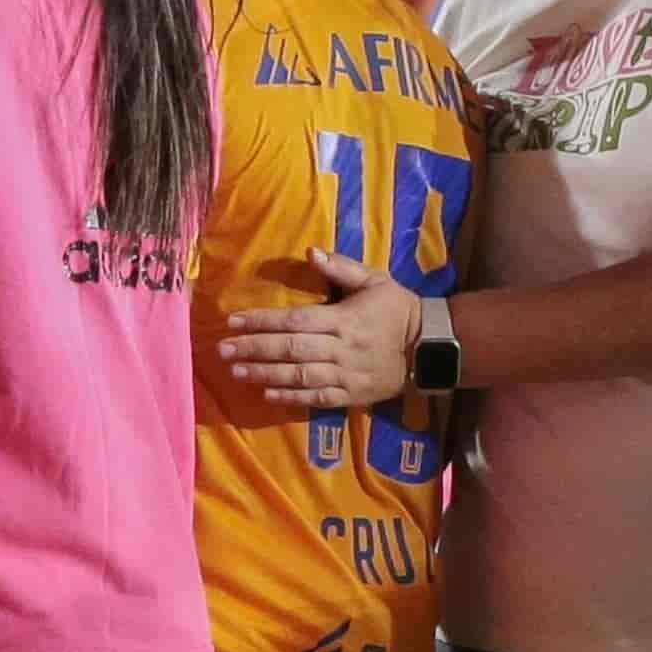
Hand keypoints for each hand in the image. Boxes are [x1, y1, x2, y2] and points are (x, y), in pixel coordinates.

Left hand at [218, 252, 421, 409]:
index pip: (295, 320)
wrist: (429, 348)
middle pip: (291, 349)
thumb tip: (311, 253)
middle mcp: (341, 348)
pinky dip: (292, 397)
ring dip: (265, 375)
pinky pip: (317, 398)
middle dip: (254, 349)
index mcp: (344, 319)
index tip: (233, 321)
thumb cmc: (397, 310)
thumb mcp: (375, 280)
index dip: (262, 321)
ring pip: (299, 376)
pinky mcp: (351, 395)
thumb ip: (342, 268)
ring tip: (236, 372)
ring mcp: (346, 375)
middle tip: (223, 350)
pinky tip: (267, 394)